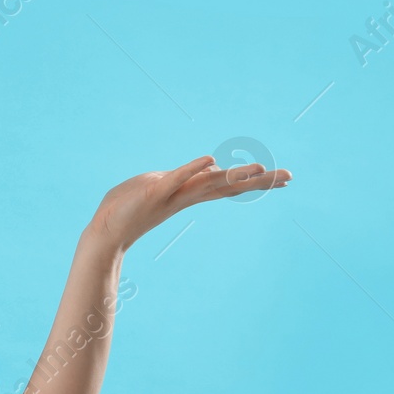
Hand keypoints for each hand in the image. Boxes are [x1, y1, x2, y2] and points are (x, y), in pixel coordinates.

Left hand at [88, 154, 292, 252]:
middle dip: (259, 181)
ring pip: (209, 183)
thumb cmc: (127, 208)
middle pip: (229, 185)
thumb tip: (208, 167)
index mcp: (190, 194)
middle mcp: (187, 196)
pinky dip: (192, 169)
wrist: (103, 232)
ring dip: (234, 174)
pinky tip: (209, 161)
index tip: (282, 179)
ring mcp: (172, 194)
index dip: (255, 181)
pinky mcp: (155, 192)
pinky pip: (176, 179)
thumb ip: (182, 178)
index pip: (228, 185)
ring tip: (259, 169)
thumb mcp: (160, 185)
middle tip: (289, 176)